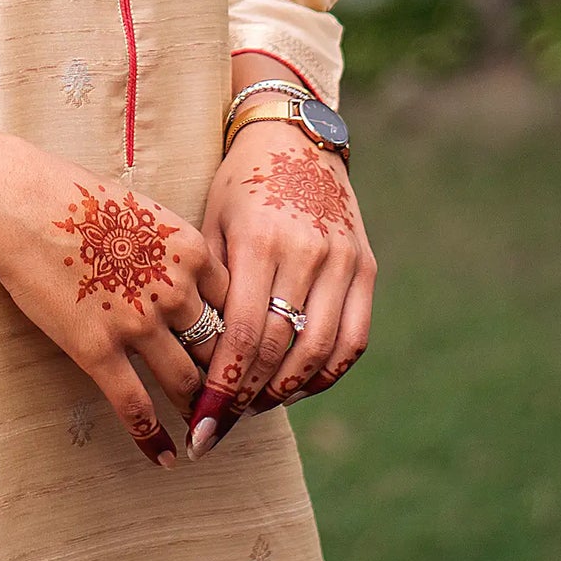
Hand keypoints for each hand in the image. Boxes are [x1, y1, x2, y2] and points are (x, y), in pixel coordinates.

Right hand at [0, 136, 228, 467]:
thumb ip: (174, 252)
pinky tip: (165, 457)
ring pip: (186, 383)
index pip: (237, 307)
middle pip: (219, 350)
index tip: (246, 361)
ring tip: (205, 433)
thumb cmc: (78, 199)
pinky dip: (153, 437)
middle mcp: (174, 290)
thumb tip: (190, 283)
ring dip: (199, 412)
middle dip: (229, 382)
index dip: (243, 339)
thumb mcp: (146, 212)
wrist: (21, 202)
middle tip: (234, 407)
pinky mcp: (97, 348)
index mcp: (191, 251)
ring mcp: (137, 322)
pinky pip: (135, 406)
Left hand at [187, 121, 375, 458]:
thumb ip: (210, 286)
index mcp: (260, 241)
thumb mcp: (211, 222)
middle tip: (222, 425)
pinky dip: (326, 373)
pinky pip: (353, 339)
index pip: (242, 334)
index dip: (223, 386)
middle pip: (279, 349)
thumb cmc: (239, 183)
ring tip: (255, 406)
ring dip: (286, 391)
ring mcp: (342, 261)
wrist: (293, 135)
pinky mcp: (365, 267)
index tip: (203, 421)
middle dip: (248, 397)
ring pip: (320, 352)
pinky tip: (297, 385)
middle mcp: (306, 253)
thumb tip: (196, 360)